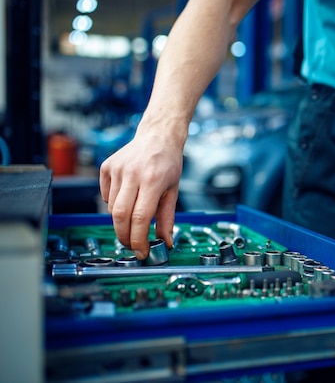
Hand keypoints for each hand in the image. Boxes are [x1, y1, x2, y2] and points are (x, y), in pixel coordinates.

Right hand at [99, 131, 181, 259]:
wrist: (157, 136)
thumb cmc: (168, 164)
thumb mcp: (173, 191)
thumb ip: (167, 218)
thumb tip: (165, 242)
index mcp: (153, 180)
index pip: (141, 218)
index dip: (139, 239)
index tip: (141, 252)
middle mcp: (133, 174)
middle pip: (121, 216)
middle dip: (125, 236)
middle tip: (132, 245)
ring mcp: (117, 169)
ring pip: (113, 208)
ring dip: (122, 219)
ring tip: (135, 212)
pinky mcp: (106, 167)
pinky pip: (106, 196)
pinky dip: (115, 203)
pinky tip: (128, 195)